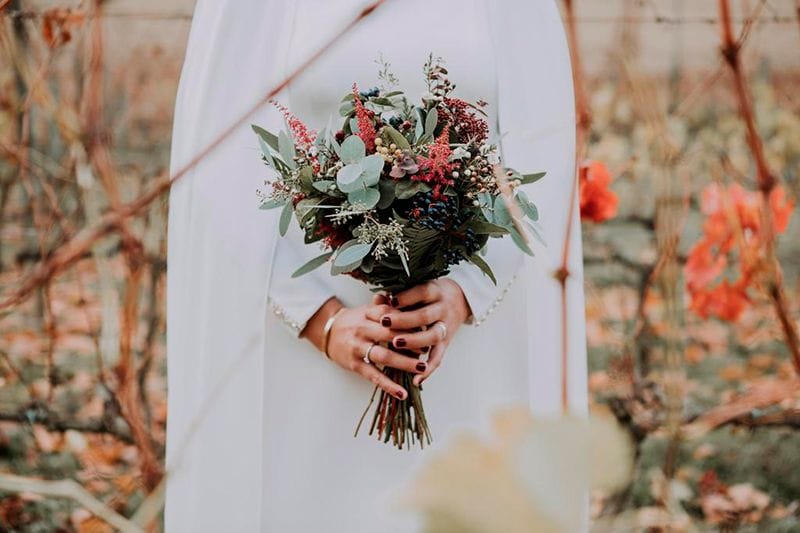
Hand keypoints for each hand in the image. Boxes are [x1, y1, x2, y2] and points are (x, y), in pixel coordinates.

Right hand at [305, 300, 426, 399]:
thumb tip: (407, 301)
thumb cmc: (355, 320)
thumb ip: (386, 305)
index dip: (410, 320)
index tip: (427, 326)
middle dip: (412, 341)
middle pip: (390, 334)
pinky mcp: (354, 364)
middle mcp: (363, 329)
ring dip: (405, 363)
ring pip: (384, 356)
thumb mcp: (368, 309)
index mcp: (369, 314)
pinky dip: (389, 385)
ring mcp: (358, 347)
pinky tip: (402, 393)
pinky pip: (374, 376)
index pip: (392, 315)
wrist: (328, 331)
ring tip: (423, 368)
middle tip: (430, 347)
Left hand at [367, 279, 470, 385]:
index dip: (406, 297)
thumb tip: (378, 299)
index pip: (421, 292)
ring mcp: (445, 327)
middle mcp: (442, 309)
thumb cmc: (429, 295)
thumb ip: (397, 294)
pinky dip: (428, 370)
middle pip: (424, 315)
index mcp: (434, 292)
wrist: (459, 299)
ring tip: (396, 344)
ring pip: (432, 336)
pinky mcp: (446, 343)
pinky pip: (438, 357)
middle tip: (384, 322)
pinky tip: (416, 379)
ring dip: (414, 342)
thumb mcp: (417, 288)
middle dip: (404, 320)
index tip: (389, 301)